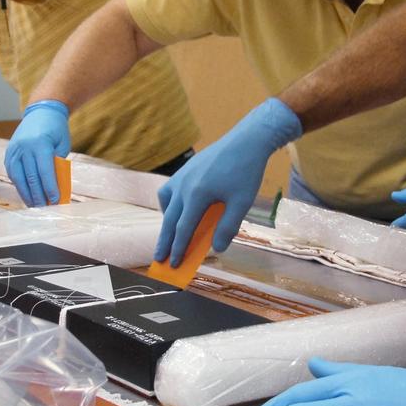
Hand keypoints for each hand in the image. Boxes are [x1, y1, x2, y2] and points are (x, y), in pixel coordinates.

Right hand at [5, 100, 70, 205]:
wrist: (41, 111)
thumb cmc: (56, 129)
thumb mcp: (62, 145)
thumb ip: (58, 164)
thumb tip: (55, 187)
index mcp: (40, 143)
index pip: (45, 172)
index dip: (50, 188)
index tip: (55, 201)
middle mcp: (24, 147)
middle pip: (31, 177)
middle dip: (39, 195)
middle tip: (45, 208)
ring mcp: (14, 150)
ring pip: (19, 178)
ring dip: (27, 194)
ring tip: (35, 205)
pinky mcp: (9, 153)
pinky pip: (13, 173)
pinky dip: (20, 185)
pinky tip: (26, 194)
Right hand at [155, 98, 300, 265]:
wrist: (247, 140)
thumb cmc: (246, 171)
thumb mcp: (241, 203)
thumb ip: (227, 227)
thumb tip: (217, 248)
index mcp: (197, 195)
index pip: (183, 229)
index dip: (178, 248)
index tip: (174, 264)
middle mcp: (184, 185)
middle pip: (170, 219)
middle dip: (165, 241)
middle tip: (159, 259)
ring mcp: (182, 175)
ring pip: (166, 202)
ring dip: (166, 220)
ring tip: (170, 234)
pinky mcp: (185, 169)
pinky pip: (170, 189)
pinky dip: (169, 202)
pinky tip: (179, 208)